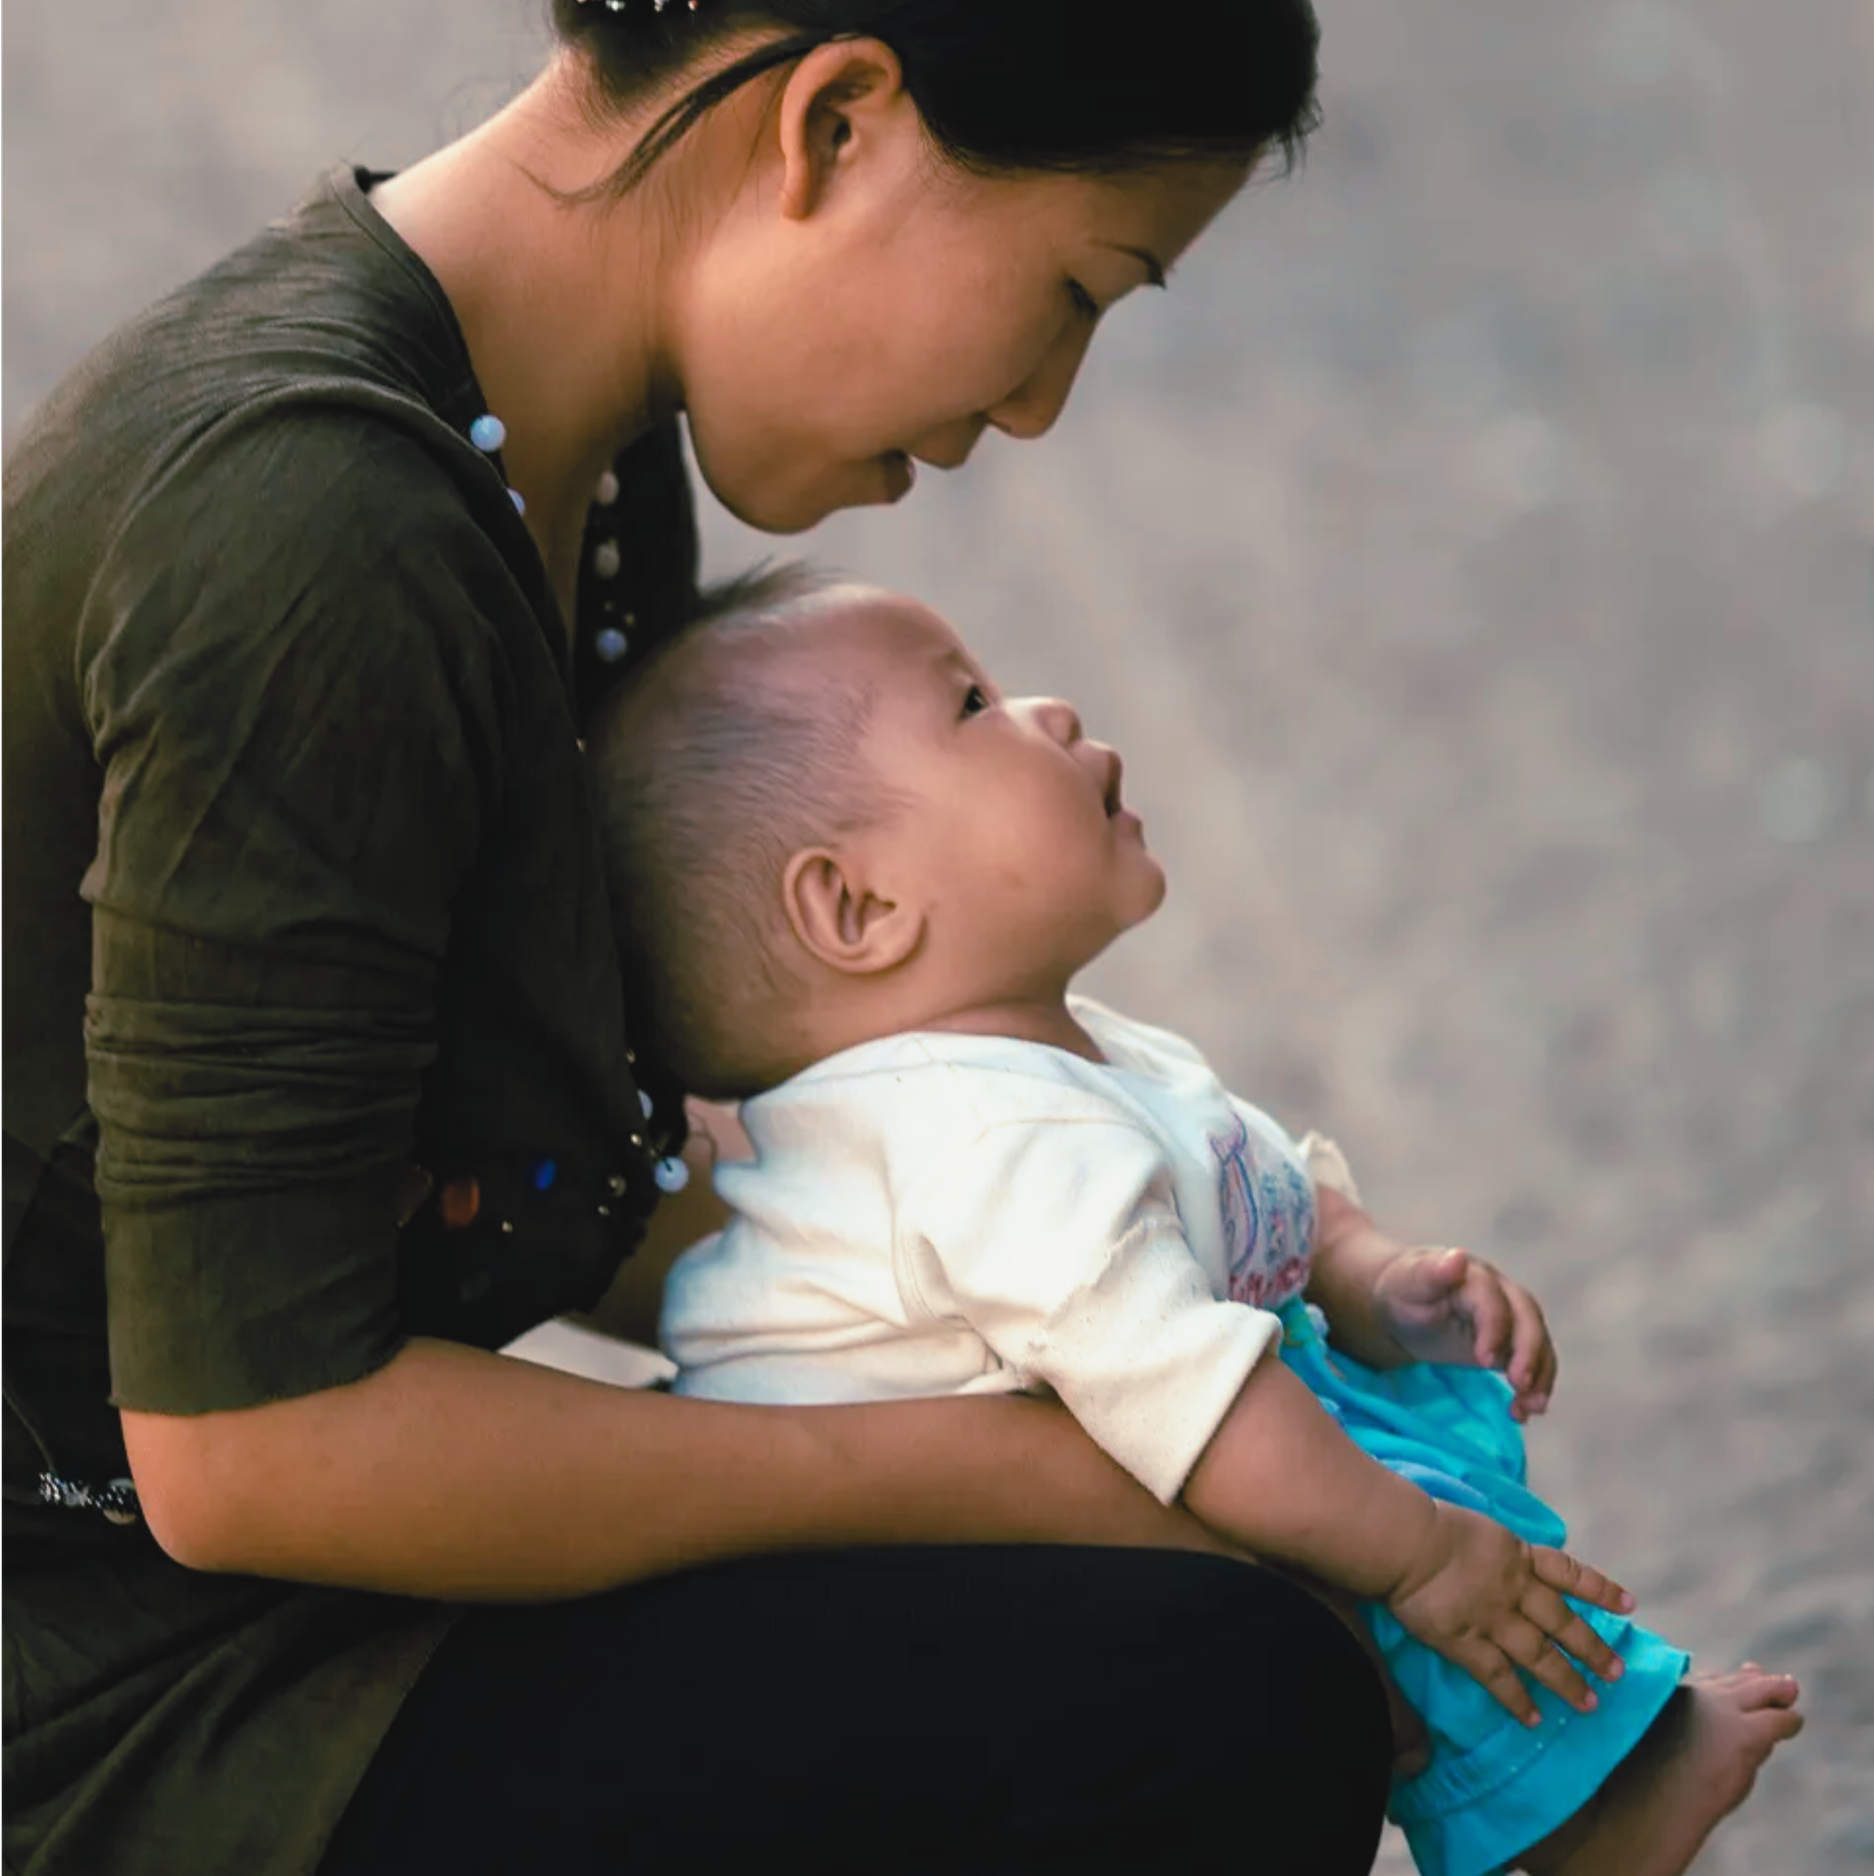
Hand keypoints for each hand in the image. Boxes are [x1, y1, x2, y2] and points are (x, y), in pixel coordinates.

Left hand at [1372, 1245, 1556, 1419]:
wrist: (1404, 1302)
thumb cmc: (1403, 1291)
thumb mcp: (1407, 1283)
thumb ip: (1429, 1273)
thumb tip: (1456, 1257)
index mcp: (1473, 1276)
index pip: (1492, 1299)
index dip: (1494, 1327)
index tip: (1485, 1361)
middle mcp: (1500, 1293)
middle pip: (1527, 1318)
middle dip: (1529, 1352)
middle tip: (1521, 1385)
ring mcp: (1511, 1318)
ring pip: (1538, 1342)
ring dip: (1541, 1375)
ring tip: (1530, 1408)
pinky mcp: (1513, 1343)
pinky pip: (1534, 1363)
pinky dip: (1535, 1387)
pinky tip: (1523, 1412)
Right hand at [1385, 1500, 1633, 1726]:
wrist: (1404, 1541)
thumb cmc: (1430, 1524)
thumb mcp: (1478, 1529)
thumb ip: (1496, 1551)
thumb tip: (1504, 1558)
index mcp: (1518, 1556)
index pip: (1569, 1573)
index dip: (1600, 1590)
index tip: (1628, 1605)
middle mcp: (1515, 1591)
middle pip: (1563, 1623)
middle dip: (1591, 1648)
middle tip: (1616, 1672)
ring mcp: (1494, 1620)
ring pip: (1540, 1656)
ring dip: (1566, 1681)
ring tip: (1588, 1703)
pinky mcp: (1467, 1644)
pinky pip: (1499, 1678)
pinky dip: (1518, 1699)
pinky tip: (1534, 1718)